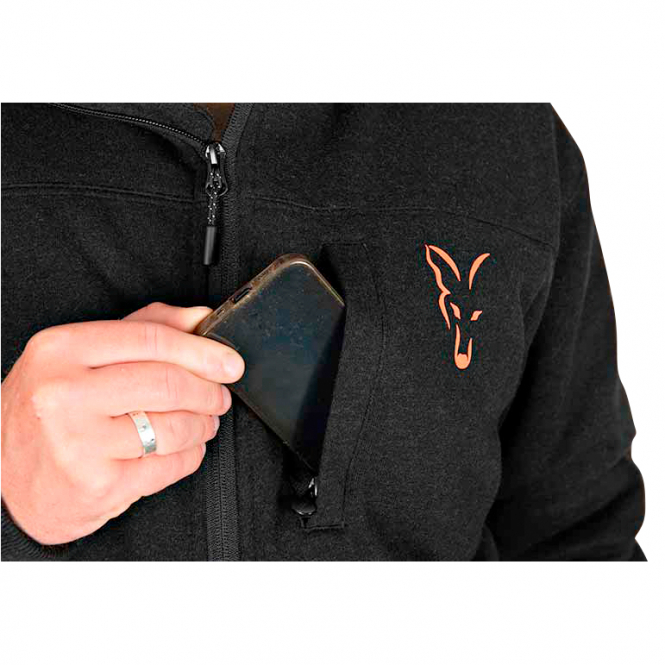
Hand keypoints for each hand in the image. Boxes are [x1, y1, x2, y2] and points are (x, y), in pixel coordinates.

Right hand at [1, 303, 243, 544]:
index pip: (153, 339)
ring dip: (203, 425)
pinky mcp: (97, 484)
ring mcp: (78, 442)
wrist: (6, 477)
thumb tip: (200, 319)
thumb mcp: (80, 356)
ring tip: (204, 422)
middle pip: (168, 383)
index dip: (203, 350)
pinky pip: (168, 465)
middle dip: (209, 391)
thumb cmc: (49, 410)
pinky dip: (190, 455)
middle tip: (220, 395)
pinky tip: (184, 448)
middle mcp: (64, 394)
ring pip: (174, 426)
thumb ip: (144, 328)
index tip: (230, 362)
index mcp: (62, 349)